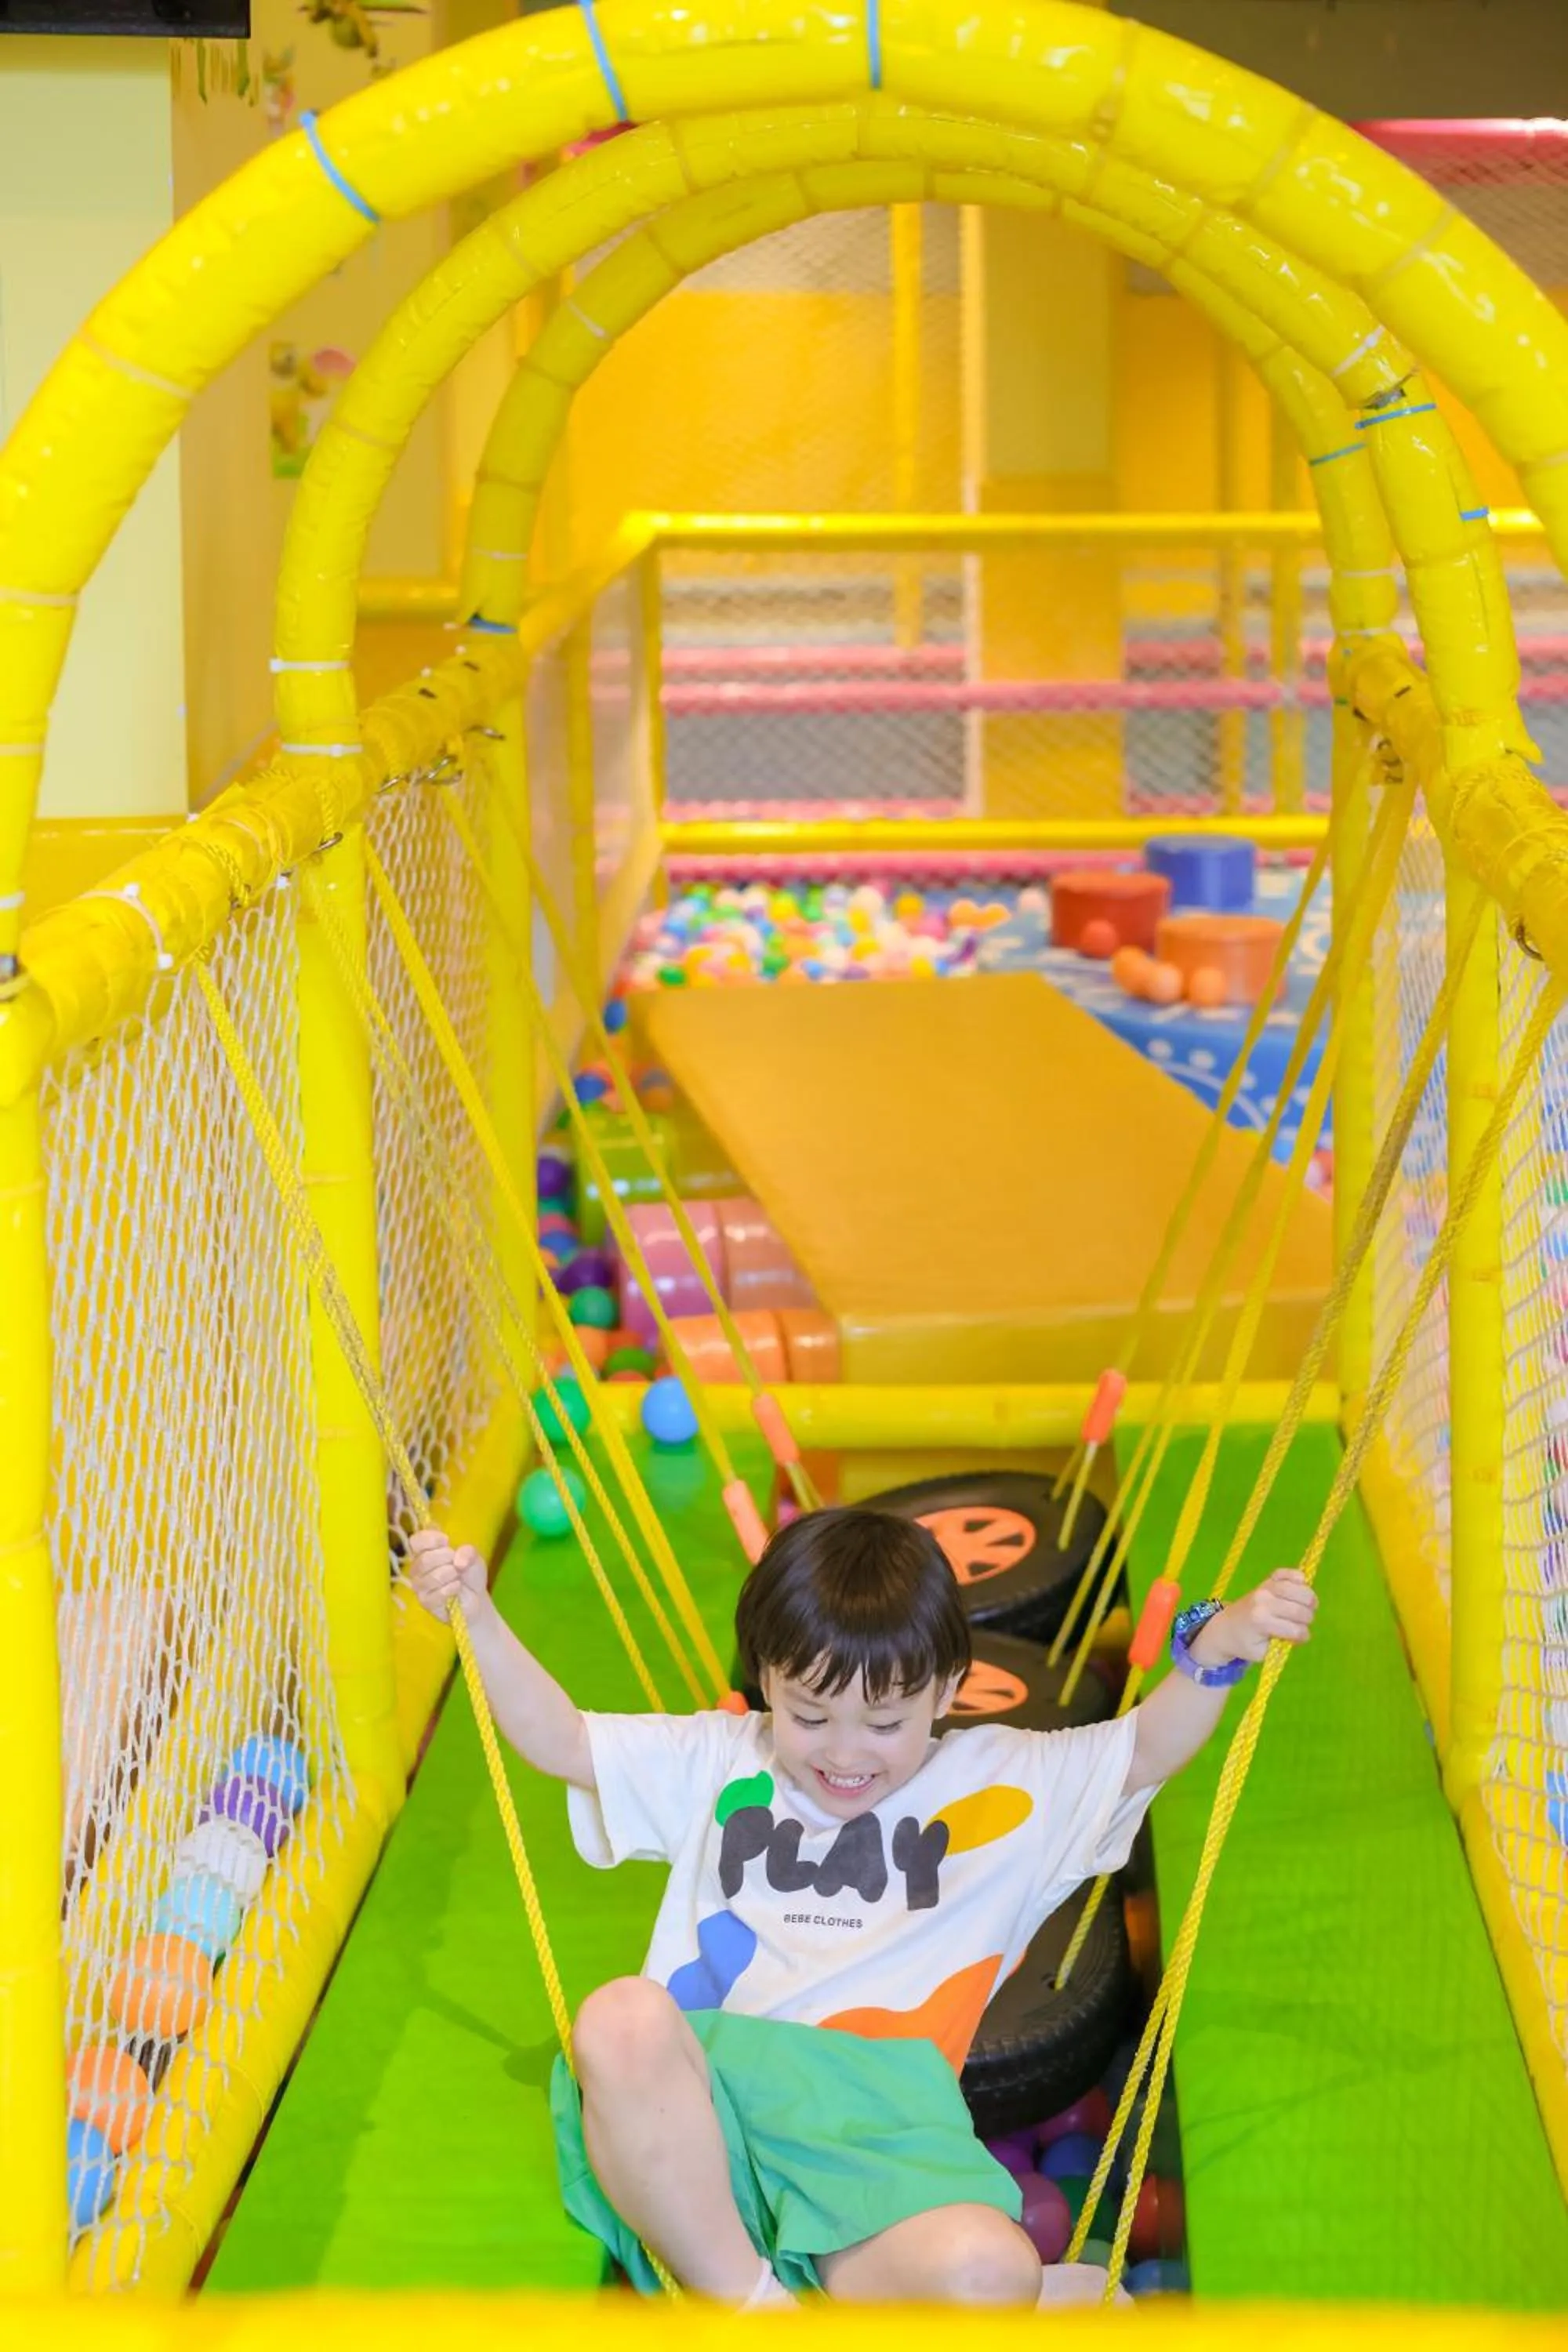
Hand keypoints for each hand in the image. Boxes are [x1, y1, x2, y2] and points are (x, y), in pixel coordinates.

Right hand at [406, 1528, 488, 1623]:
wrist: (475, 1598)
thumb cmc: (469, 1573)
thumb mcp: (473, 1556)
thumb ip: (467, 1552)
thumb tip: (458, 1562)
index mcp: (425, 1551)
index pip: (416, 1541)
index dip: (430, 1539)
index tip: (446, 1541)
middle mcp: (418, 1568)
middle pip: (424, 1559)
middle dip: (446, 1558)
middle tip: (457, 1563)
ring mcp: (419, 1586)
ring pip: (432, 1577)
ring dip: (451, 1574)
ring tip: (458, 1576)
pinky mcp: (425, 1602)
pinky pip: (437, 1593)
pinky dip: (452, 1588)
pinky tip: (457, 1587)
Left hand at [1191, 1569, 1316, 1666]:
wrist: (1225, 1627)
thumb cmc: (1244, 1643)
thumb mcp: (1262, 1653)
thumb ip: (1282, 1645)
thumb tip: (1300, 1631)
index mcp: (1262, 1622)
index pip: (1296, 1630)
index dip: (1303, 1636)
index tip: (1299, 1639)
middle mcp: (1264, 1602)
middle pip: (1300, 1610)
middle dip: (1307, 1620)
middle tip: (1302, 1624)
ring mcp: (1265, 1588)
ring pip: (1299, 1589)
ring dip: (1309, 1601)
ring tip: (1307, 1608)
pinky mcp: (1266, 1580)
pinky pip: (1287, 1573)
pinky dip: (1298, 1578)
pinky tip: (1300, 1588)